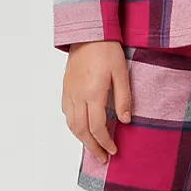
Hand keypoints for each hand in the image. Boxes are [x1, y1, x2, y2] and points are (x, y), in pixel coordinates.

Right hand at [61, 40, 132, 161]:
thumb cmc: (108, 50)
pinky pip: (66, 112)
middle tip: (102, 158)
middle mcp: (78, 95)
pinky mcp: (65, 87)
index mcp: (93, 93)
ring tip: (93, 148)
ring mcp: (69, 91)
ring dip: (81, 139)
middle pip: (81, 130)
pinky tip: (81, 129)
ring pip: (71, 123)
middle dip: (92, 147)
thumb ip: (123, 98)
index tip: (113, 151)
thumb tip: (125, 121)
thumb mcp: (122, 73)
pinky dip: (73, 125)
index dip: (105, 142)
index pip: (97, 127)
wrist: (88, 32)